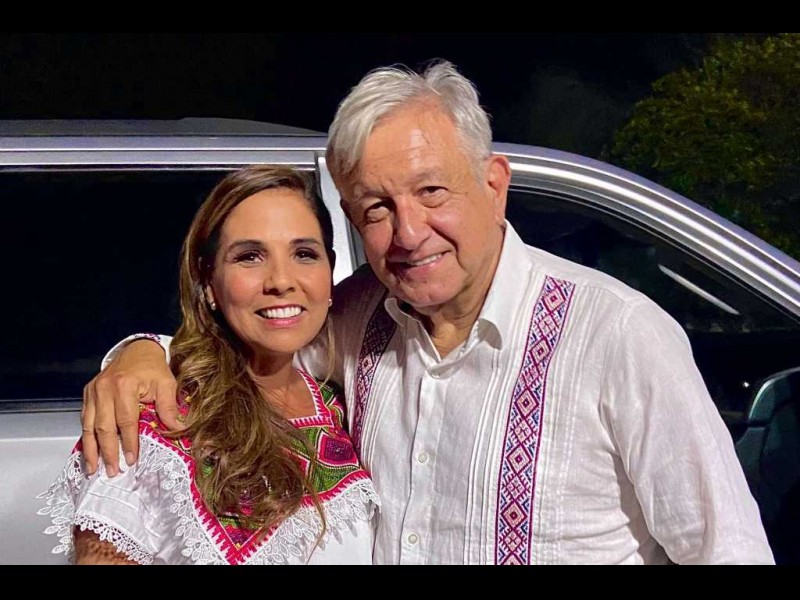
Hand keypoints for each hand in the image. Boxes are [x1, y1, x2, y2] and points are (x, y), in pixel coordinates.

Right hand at [81, 339, 178, 475]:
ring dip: (91, 449)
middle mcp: (104, 388)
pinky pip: (85, 419)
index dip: (128, 442)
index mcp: (124, 385)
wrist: (137, 350)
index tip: (132, 460)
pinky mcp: (88, 393)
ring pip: (89, 426)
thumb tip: (179, 430)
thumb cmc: (152, 367)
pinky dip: (86, 437)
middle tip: (113, 471)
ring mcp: (93, 391)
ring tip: (94, 468)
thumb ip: (169, 408)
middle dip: (108, 452)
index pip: (126, 421)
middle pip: (104, 427)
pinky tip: (89, 452)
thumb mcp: (167, 384)